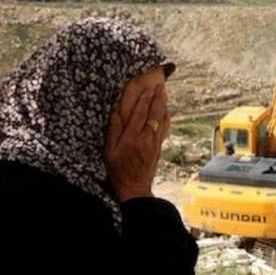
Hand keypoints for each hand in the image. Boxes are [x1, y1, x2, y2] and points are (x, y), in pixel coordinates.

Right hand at [104, 85, 170, 201]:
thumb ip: (113, 131)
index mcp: (132, 138)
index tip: (148, 89)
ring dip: (163, 106)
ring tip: (164, 94)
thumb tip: (116, 113)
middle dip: (157, 99)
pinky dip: (166, 118)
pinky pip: (164, 129)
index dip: (144, 100)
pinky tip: (166, 112)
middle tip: (160, 86)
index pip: (139, 114)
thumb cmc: (118, 171)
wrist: (135, 188)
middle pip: (154, 114)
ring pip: (161, 120)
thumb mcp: (109, 152)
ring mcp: (154, 143)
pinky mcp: (159, 147)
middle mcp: (146, 138)